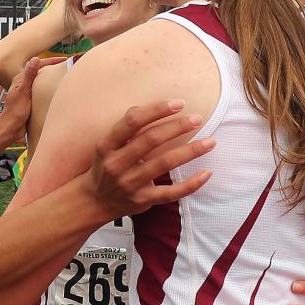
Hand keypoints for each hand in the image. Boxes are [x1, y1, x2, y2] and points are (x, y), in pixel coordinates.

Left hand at [0, 57, 64, 142]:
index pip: (38, 65)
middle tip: (68, 65)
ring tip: (65, 76)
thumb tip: (35, 59)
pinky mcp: (32, 101)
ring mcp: (29, 92)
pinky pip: (43, 91)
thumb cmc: (15, 111)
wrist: (11, 128)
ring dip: (52, 78)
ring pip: (43, 81)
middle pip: (41, 72)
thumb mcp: (23, 91)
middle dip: (53, 67)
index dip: (52, 61)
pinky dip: (51, 89)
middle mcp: (25, 84)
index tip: (64, 59)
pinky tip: (57, 91)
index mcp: (21, 79)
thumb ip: (29, 75)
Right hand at [87, 100, 213, 218]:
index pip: (132, 122)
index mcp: (107, 146)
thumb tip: (151, 108)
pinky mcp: (143, 200)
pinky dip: (190, 184)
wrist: (94, 201)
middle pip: (151, 140)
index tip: (178, 103)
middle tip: (197, 118)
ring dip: (190, 151)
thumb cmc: (105, 166)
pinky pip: (171, 193)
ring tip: (210, 141)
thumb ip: (126, 127)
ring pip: (164, 163)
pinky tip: (206, 173)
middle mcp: (117, 164)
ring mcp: (130, 183)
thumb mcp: (106, 144)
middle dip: (177, 127)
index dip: (156, 110)